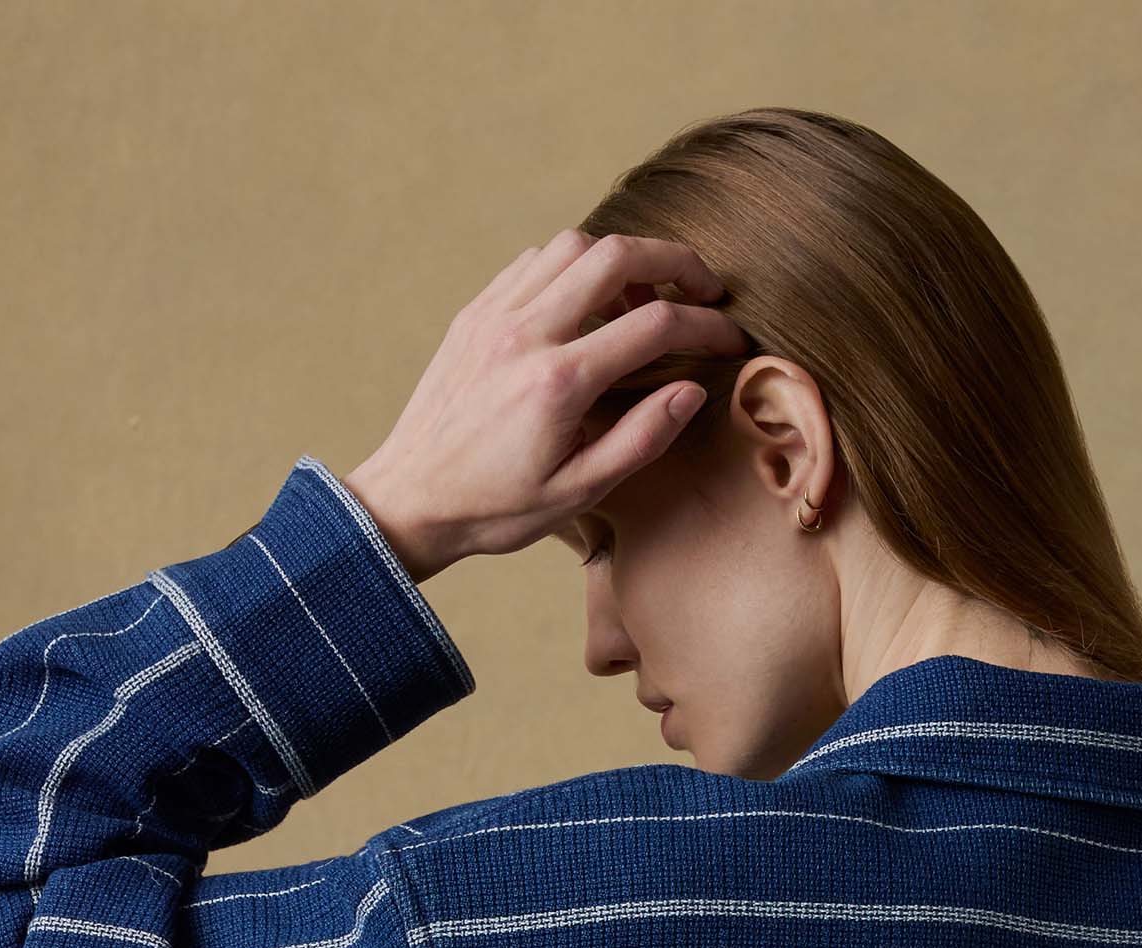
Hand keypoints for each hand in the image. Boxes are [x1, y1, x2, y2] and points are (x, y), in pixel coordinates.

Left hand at [341, 229, 751, 579]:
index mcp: (559, 383)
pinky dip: (574, 266)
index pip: (654, 324)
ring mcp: (496, 314)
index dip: (705, 326)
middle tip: (703, 287)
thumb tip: (691, 391)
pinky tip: (589, 302)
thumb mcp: (580, 493)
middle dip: (674, 261)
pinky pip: (534, 261)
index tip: (730, 340)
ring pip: (574, 246)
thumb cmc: (496, 509)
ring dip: (622, 259)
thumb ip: (640, 438)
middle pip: (616, 255)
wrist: (410, 499)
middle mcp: (526, 333)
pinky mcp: (475, 312)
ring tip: (643, 299)